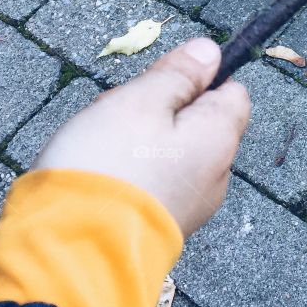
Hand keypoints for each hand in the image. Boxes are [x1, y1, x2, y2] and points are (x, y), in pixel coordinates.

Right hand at [32, 38, 249, 236]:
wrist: (75, 253)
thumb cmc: (109, 166)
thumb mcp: (141, 100)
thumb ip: (179, 74)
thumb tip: (212, 52)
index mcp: (219, 138)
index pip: (231, 92)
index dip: (197, 78)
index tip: (158, 81)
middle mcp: (215, 175)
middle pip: (196, 122)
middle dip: (157, 109)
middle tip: (117, 114)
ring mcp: (189, 206)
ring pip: (168, 152)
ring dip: (136, 140)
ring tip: (98, 146)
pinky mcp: (160, 228)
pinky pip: (152, 183)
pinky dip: (128, 171)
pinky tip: (96, 174)